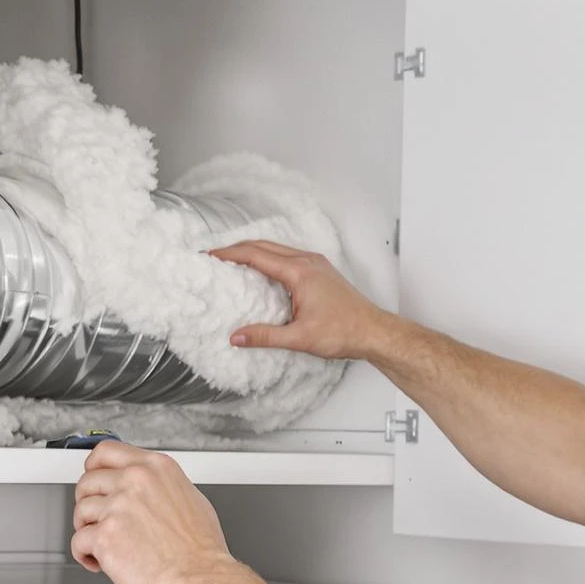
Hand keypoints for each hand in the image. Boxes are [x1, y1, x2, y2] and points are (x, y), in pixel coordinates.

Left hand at [71, 441, 236, 583]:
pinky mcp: (105, 536)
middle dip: (88, 502)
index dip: (94, 467)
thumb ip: (161, 487)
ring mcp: (118, 507)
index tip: (92, 476)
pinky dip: (85, 555)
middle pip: (88, 481)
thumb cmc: (200, 550)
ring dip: (88, 530)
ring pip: (80, 511)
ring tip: (105, 545)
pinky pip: (78, 542)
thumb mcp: (190, 499)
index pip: (107, 452)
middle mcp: (134, 482)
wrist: (199, 579)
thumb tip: (148, 490)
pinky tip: (100, 561)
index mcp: (155, 468)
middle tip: (98, 519)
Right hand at [210, 241, 396, 361]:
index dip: (230, 254)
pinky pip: (288, 256)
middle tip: (216, 257)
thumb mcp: (299, 338)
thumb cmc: (344, 332)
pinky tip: (262, 271)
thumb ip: (265, 336)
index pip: (256, 255)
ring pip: (277, 249)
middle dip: (237, 248)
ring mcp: (315, 264)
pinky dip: (269, 258)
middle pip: (264, 245)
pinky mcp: (320, 271)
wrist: (373, 332)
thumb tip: (237, 337)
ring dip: (253, 251)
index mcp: (299, 272)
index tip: (211, 256)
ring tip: (233, 261)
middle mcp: (307, 261)